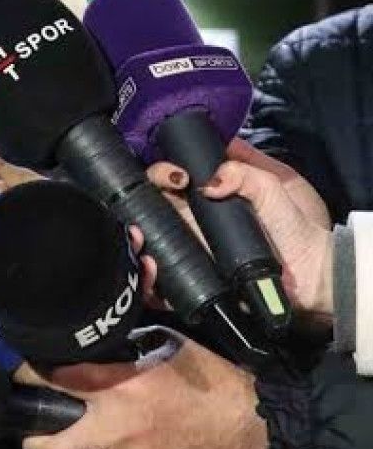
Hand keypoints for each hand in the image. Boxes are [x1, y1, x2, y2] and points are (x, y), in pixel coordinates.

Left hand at [18, 335, 266, 448]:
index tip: (23, 371)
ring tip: (68, 434)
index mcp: (120, 386)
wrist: (255, 426)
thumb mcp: (166, 341)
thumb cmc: (209, 377)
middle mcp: (119, 429)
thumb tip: (128, 274)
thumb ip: (133, 321)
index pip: (53, 381)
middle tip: (30, 425)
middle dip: (34, 441)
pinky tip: (108, 447)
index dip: (29, 375)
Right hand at [148, 138, 333, 318]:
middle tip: (160, 201)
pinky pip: (163, 279)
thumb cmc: (295, 225)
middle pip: (152, 202)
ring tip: (142, 237)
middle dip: (144, 196)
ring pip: (150, 239)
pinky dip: (149, 276)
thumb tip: (208, 183)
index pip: (172, 174)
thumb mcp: (273, 186)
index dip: (165, 169)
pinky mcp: (195, 278)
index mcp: (208, 192)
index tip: (178, 176)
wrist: (311, 273)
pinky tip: (150, 267)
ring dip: (138, 236)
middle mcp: (193, 218)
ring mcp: (192, 248)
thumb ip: (243, 172)